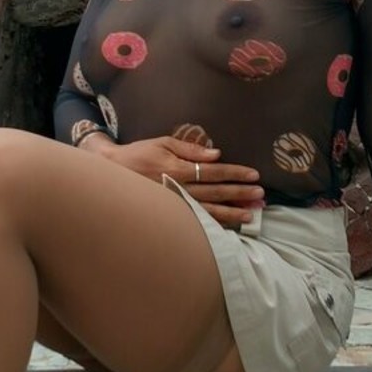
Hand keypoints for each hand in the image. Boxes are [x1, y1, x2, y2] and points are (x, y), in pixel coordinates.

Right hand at [100, 135, 263, 228]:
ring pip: (208, 212)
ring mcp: (173, 205)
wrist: (111, 173)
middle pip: (215, 193)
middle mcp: (177, 189)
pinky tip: (228, 227)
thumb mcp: (162, 143)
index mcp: (177, 169)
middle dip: (239, 194)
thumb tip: (216, 155)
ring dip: (231, 213)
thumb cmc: (138, 154)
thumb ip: (190, 149)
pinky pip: (194, 222)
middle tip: (260, 196)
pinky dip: (213, 225)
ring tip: (250, 215)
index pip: (213, 172)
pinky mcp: (169, 215)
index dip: (235, 173)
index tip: (254, 175)